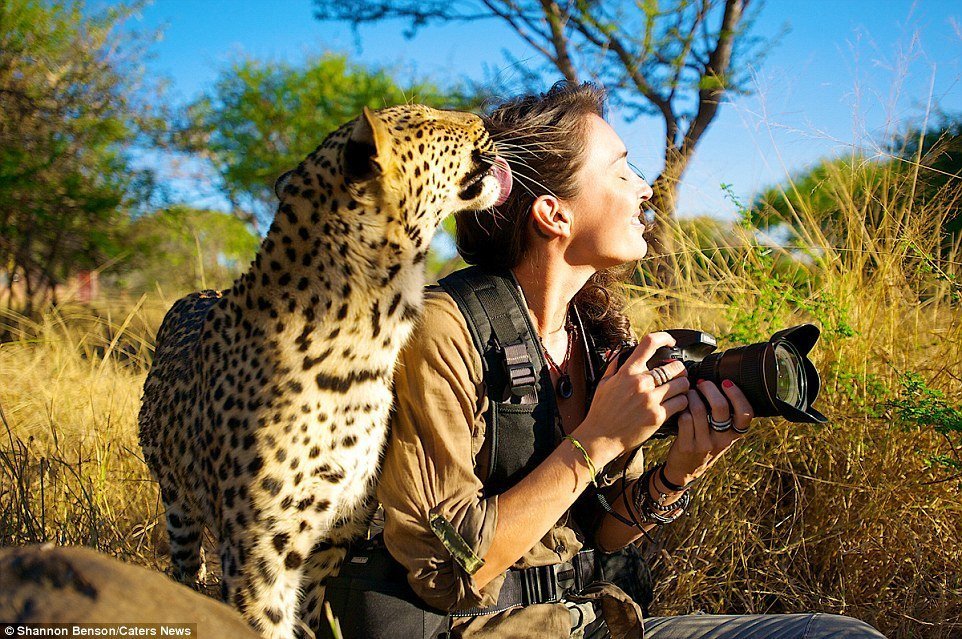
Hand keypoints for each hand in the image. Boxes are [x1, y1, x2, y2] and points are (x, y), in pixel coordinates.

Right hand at [576, 332, 689, 463]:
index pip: (649, 344)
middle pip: (675, 366)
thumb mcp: (604, 383)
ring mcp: (650, 399)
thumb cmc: (602, 411)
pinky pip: (681, 403)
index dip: (664, 338)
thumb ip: (615, 366)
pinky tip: (677, 404)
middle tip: (678, 375)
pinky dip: (682, 402)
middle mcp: (640, 383)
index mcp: (628, 372)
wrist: (601, 437)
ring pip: (682, 384)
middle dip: (679, 370)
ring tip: (679, 390)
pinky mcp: (658, 416)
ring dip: (683, 386)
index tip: (670, 342)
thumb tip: (619, 352)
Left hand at [662, 379, 754, 485]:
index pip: (745, 414)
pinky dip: (682, 408)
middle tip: (702, 383)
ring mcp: (705, 444)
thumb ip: (725, 416)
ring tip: (690, 393)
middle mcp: (722, 440)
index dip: (737, 395)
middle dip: (709, 388)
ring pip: (698, 410)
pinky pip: (685, 419)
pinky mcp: (687, 446)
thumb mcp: (721, 434)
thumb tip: (720, 383)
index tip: (726, 382)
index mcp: (734, 434)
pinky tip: (681, 407)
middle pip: (720, 407)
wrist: (686, 469)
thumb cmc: (705, 442)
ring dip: (692, 396)